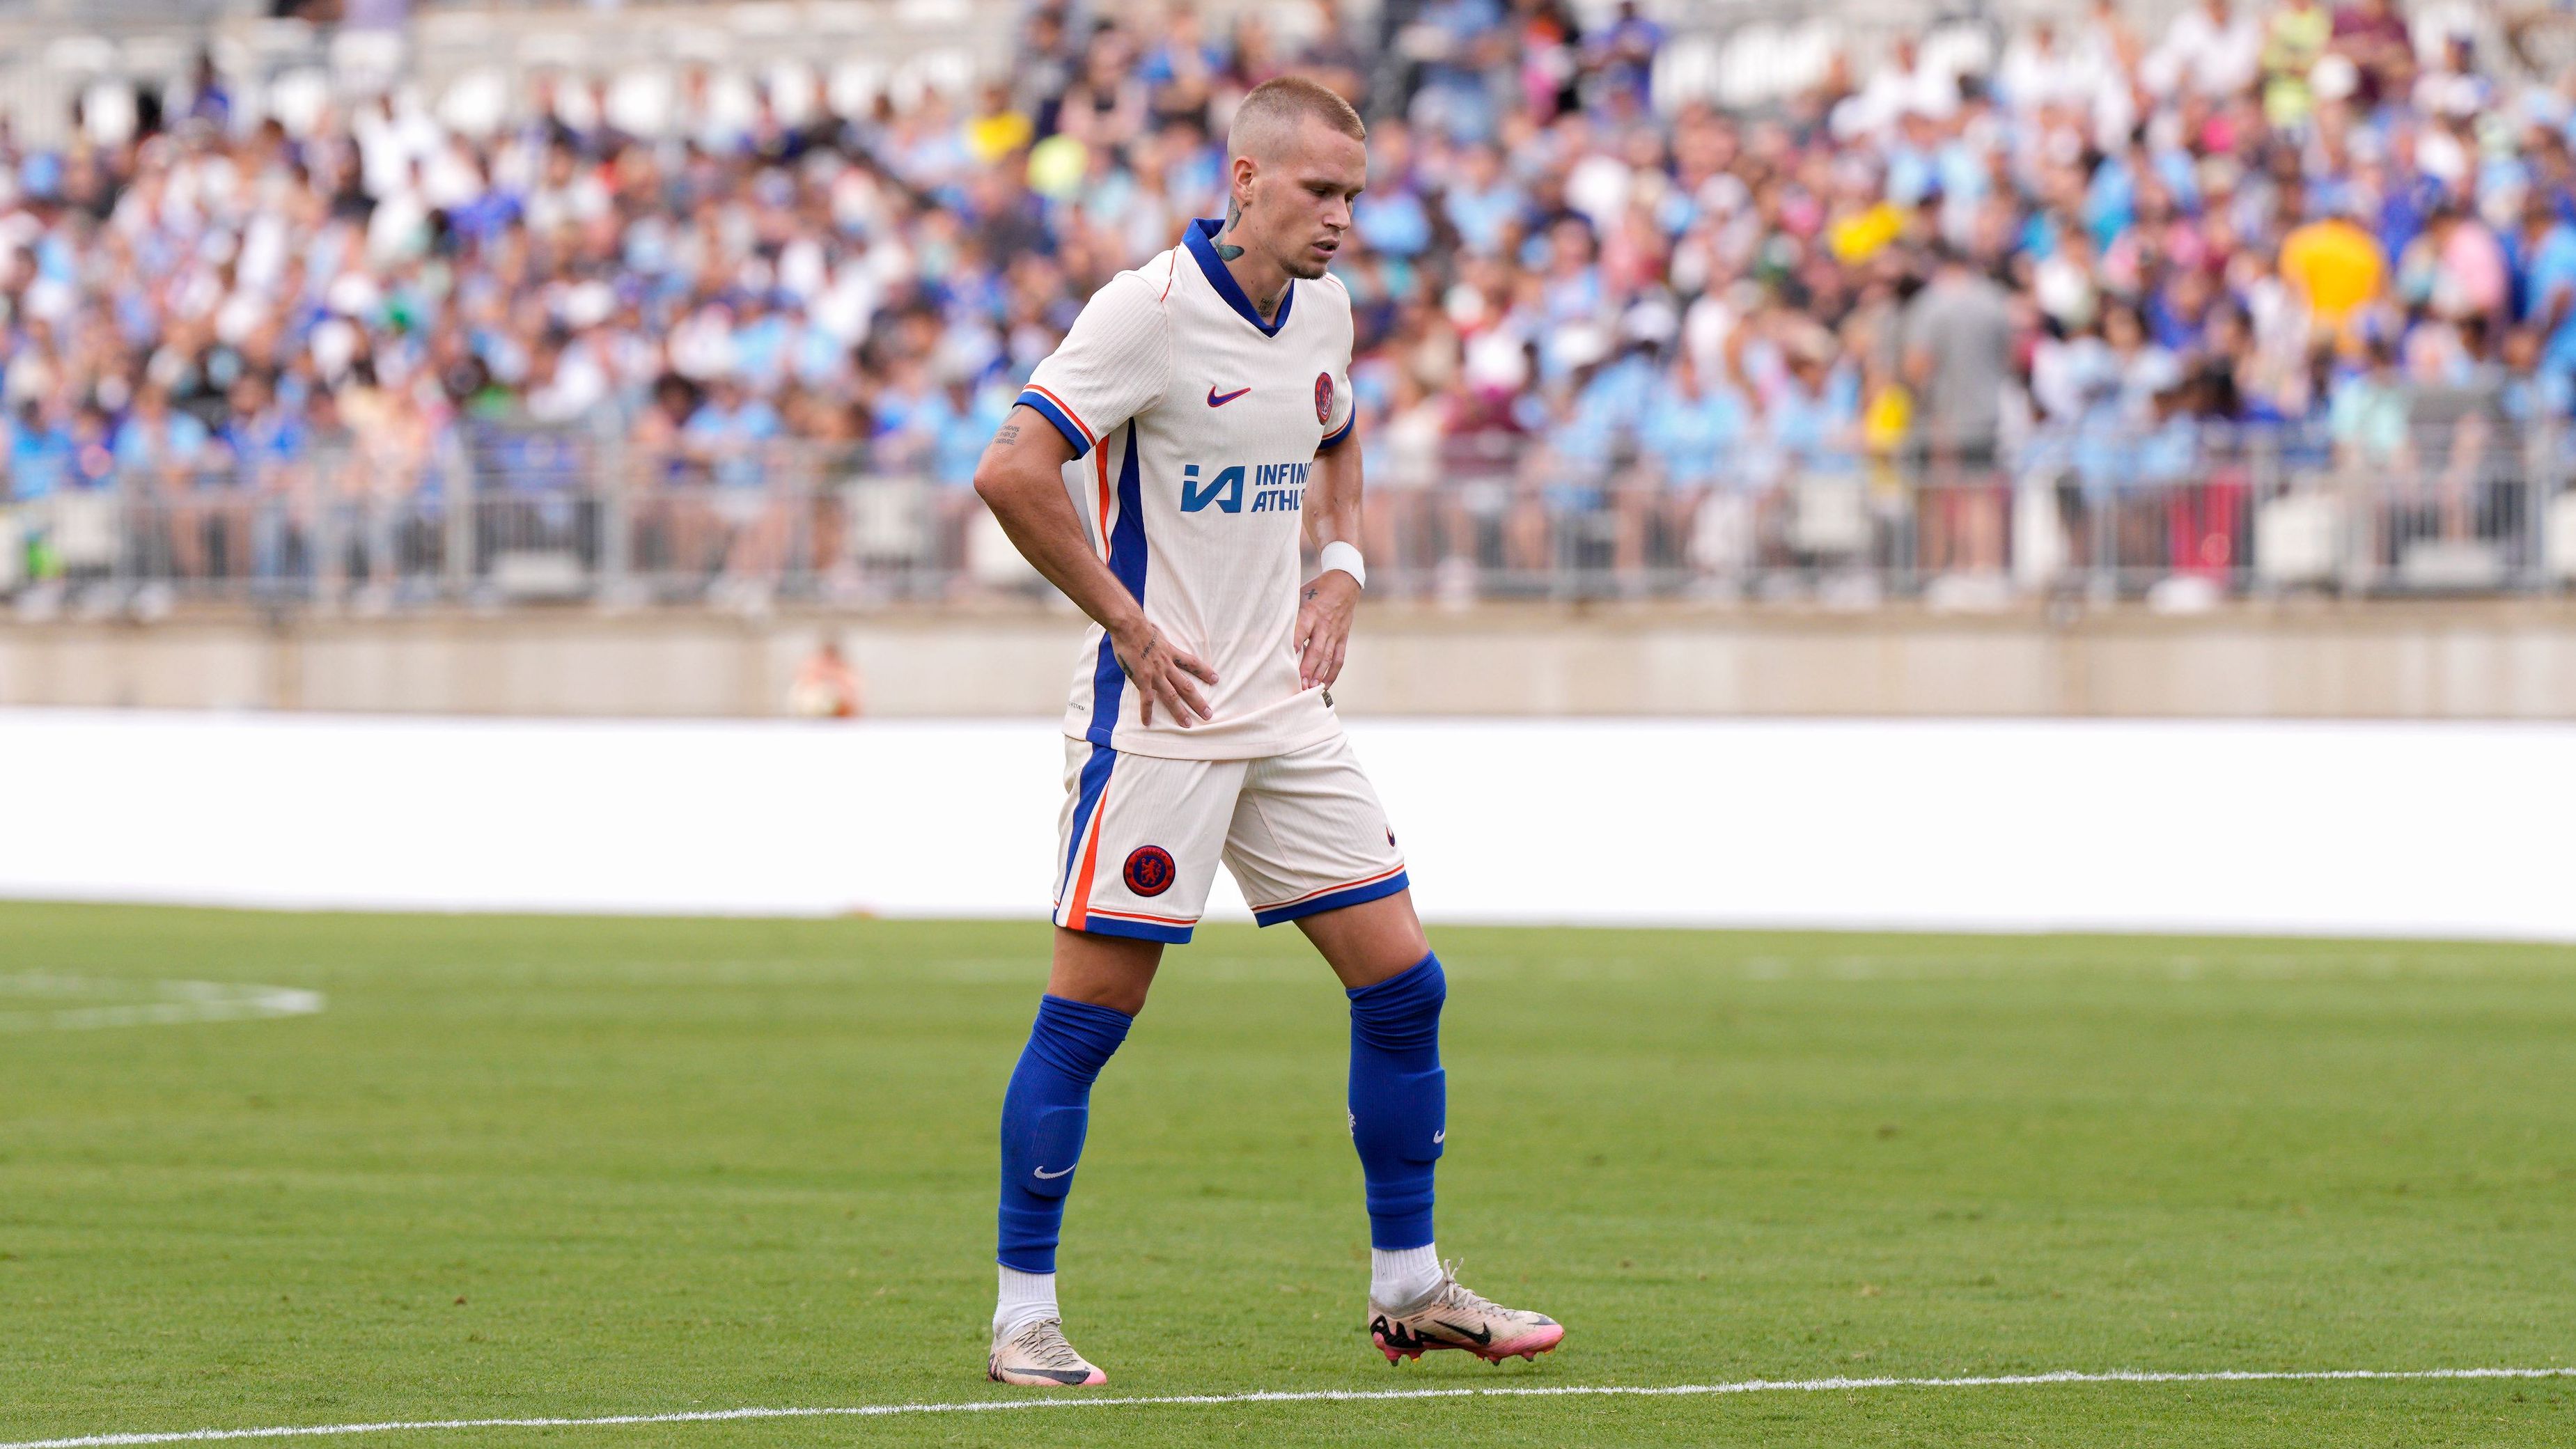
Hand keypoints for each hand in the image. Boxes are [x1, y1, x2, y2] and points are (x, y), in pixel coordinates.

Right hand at [1110, 617, 1217, 727]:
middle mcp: (1167, 666)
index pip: (1193, 663)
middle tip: (1208, 714)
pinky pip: (1146, 699)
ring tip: (1187, 724)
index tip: (1216, 679)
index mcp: (1171, 653)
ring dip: (1180, 711)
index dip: (1205, 672)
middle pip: (1186, 686)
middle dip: (1198, 701)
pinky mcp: (1142, 679)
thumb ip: (1160, 640)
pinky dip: (1146, 712)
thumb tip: (1157, 634)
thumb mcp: (1157, 633)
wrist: (1129, 626)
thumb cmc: (1140, 626)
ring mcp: (1155, 674)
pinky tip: (1147, 723)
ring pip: (1171, 696)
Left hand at [1294, 569, 1359, 690]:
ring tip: (1310, 689)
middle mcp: (1324, 625)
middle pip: (1316, 650)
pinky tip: (1325, 685)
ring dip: (1319, 675)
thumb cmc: (1315, 590)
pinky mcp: (1342, 638)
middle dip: (1308, 669)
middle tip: (1300, 686)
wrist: (1344, 583)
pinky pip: (1339, 658)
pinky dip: (1332, 673)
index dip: (1294, 646)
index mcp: (1310, 612)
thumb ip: (1287, 614)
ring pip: (1328, 657)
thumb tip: (1265, 629)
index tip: (1286, 661)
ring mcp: (1335, 633)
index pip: (1301, 632)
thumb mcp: (1298, 596)